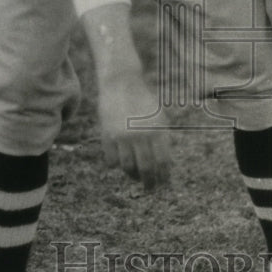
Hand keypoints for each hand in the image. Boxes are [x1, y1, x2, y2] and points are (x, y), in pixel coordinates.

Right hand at [97, 72, 170, 190]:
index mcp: (157, 130)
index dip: (163, 176)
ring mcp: (123, 135)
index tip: (162, 184)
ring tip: (135, 176)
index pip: (162, 161)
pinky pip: (111, 160)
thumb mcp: (158, 117)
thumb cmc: (143, 101)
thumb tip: (164, 167)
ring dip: (132, 175)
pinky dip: (116, 164)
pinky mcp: (107, 134)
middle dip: (149, 182)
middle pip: (146, 168)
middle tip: (150, 188)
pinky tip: (120, 162)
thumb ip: (162, 140)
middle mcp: (140, 134)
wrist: (122, 82)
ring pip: (127, 167)